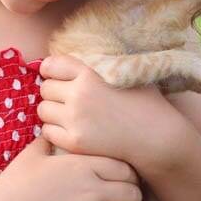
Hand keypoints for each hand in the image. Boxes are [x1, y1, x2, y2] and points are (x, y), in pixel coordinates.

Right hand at [0, 135, 142, 200]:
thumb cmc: (17, 181)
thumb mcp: (35, 152)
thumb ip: (52, 139)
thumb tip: (56, 127)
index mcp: (83, 166)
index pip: (125, 168)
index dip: (129, 173)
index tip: (124, 177)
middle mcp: (91, 190)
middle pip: (132, 192)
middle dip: (132, 193)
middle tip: (126, 195)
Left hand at [36, 54, 181, 164]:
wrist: (157, 138)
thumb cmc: (146, 103)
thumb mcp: (126, 72)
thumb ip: (99, 65)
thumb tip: (78, 58)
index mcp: (90, 74)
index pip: (52, 65)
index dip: (50, 69)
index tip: (54, 75)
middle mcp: (79, 94)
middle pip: (45, 88)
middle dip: (53, 92)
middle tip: (66, 99)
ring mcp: (75, 119)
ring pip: (43, 110)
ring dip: (52, 112)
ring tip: (67, 115)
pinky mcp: (74, 142)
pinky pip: (47, 132)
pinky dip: (55, 131)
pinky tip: (70, 130)